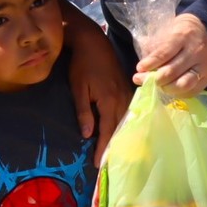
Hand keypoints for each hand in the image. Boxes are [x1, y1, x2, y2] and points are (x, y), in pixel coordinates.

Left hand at [66, 26, 131, 164]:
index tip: (99, 164)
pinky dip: (126, 125)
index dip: (103, 148)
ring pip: (126, 121)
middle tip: (109, 164)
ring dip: (122, 137)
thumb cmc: (82, 65)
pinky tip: (123, 133)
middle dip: (115, 147)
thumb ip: (84, 112)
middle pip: (120, 128)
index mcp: (109, 100)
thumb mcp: (78, 88)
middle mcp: (122, 99)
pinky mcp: (127, 89)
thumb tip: (88, 135)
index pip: (107, 131)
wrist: (93, 42)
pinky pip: (129, 112)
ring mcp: (127, 93)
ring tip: (117, 153)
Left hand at [133, 13, 206, 96]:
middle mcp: (196, 51)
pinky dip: (178, 93)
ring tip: (157, 86)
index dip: (151, 63)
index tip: (139, 69)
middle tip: (141, 80)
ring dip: (166, 88)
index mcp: (183, 36)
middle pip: (173, 71)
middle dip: (154, 79)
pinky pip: (192, 91)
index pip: (164, 53)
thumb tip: (142, 67)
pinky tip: (169, 89)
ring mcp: (205, 65)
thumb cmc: (182, 33)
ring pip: (184, 84)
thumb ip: (155, 47)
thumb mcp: (168, 31)